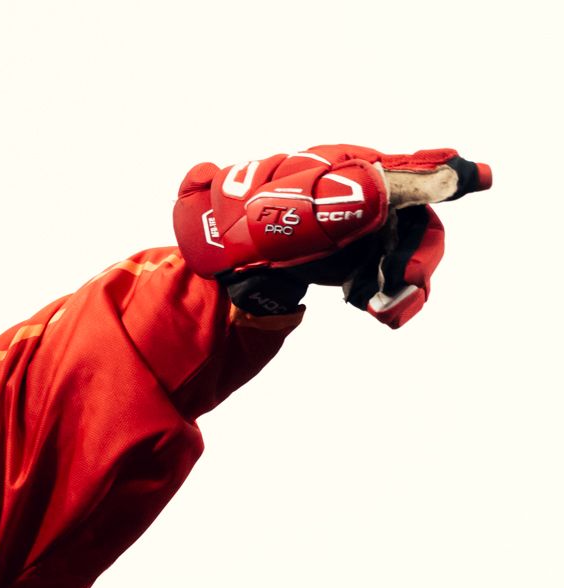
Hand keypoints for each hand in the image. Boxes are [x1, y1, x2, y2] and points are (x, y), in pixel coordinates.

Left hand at [173, 146, 490, 325]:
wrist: (211, 264)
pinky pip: (384, 279)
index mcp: (348, 173)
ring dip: (405, 286)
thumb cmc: (250, 225)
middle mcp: (358, 198)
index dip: (441, 178)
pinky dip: (390, 299)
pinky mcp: (346, 263)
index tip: (478, 178)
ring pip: (404, 257)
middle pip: (414, 224)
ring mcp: (354, 232)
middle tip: (405, 286)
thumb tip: (427, 175)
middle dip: (417, 257)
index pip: (407, 174)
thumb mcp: (306, 206)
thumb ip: (365, 192)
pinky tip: (377, 313)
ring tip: (383, 311)